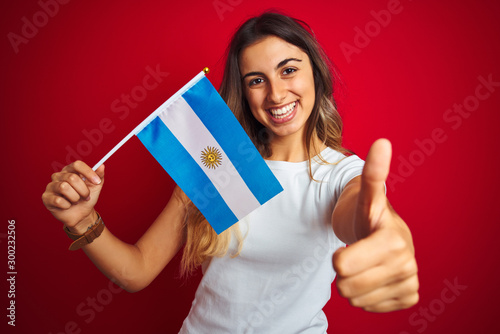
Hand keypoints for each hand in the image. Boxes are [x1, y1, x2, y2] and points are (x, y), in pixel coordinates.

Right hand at [42, 161, 104, 232]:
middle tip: (86, 196)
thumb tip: (101, 165)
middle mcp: (58, 176)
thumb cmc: (87, 198)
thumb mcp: (96, 187)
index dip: (88, 172)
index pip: (77, 165)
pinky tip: (67, 206)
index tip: (97, 182)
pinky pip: (58, 200)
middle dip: (83, 190)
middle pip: (72, 178)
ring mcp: (51, 186)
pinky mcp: (46, 197)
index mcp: (70, 170)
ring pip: (64, 187)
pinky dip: (67, 205)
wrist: (81, 214)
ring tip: (76, 201)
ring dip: (75, 197)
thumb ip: (99, 175)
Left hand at [333, 139, 418, 311]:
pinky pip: (369, 307)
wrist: (381, 234)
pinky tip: (374, 275)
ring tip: (365, 263)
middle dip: (344, 272)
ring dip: (354, 283)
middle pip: (346, 285)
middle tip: (355, 253)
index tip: (349, 246)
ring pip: (355, 299)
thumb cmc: (366, 214)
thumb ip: (371, 174)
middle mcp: (406, 263)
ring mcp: (409, 282)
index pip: (343, 267)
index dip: (339, 258)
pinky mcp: (408, 297)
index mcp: (393, 241)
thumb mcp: (365, 195)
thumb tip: (382, 142)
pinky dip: (366, 295)